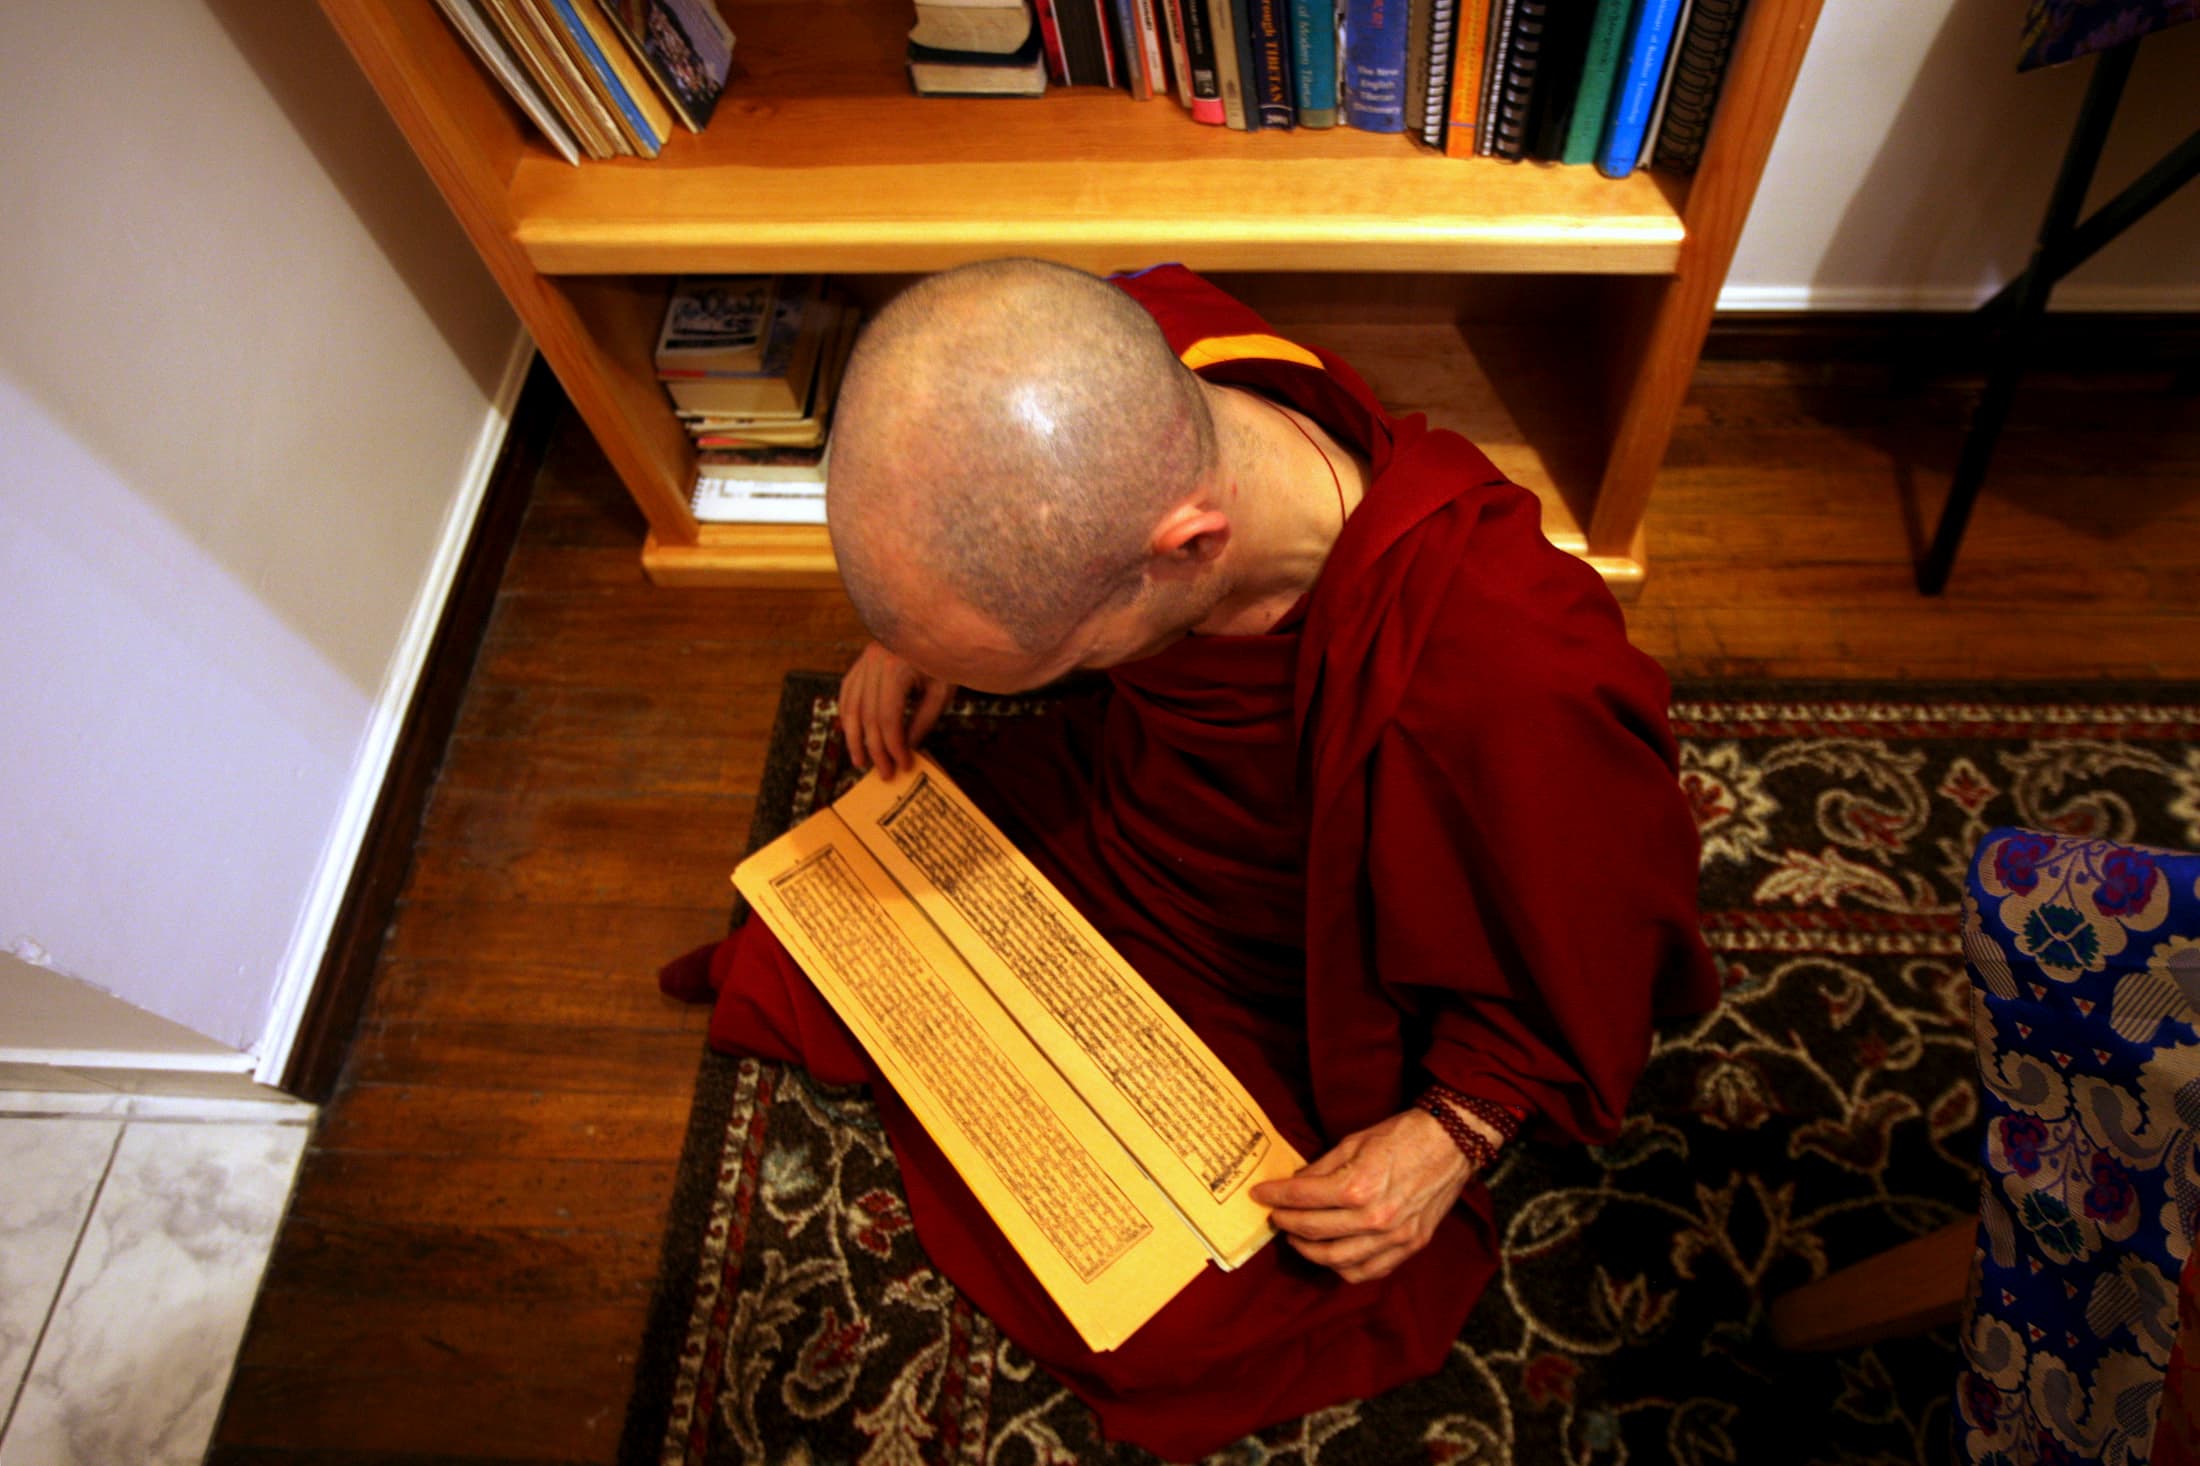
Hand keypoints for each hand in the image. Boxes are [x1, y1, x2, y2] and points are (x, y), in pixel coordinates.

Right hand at [839, 642, 954, 778]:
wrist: (941, 625)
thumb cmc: (946, 658)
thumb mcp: (941, 691)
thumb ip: (923, 721)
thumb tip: (906, 750)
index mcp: (896, 667)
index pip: (888, 717)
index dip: (893, 745)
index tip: (902, 765)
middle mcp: (874, 661)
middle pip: (868, 715)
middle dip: (875, 748)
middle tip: (884, 772)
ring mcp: (865, 658)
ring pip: (850, 705)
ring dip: (853, 737)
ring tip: (860, 761)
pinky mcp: (862, 659)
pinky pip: (848, 690)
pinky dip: (847, 714)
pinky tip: (851, 733)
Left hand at [1249, 1109, 1474, 1283]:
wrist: (1452, 1142)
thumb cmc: (1403, 1135)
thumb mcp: (1354, 1141)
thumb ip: (1322, 1168)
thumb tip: (1295, 1184)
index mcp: (1358, 1186)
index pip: (1302, 1197)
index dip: (1275, 1196)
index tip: (1260, 1195)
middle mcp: (1374, 1217)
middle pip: (1313, 1230)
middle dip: (1286, 1223)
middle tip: (1275, 1216)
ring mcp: (1394, 1237)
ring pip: (1336, 1260)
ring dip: (1308, 1251)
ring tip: (1296, 1238)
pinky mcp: (1410, 1246)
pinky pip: (1369, 1272)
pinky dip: (1343, 1269)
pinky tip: (1331, 1256)